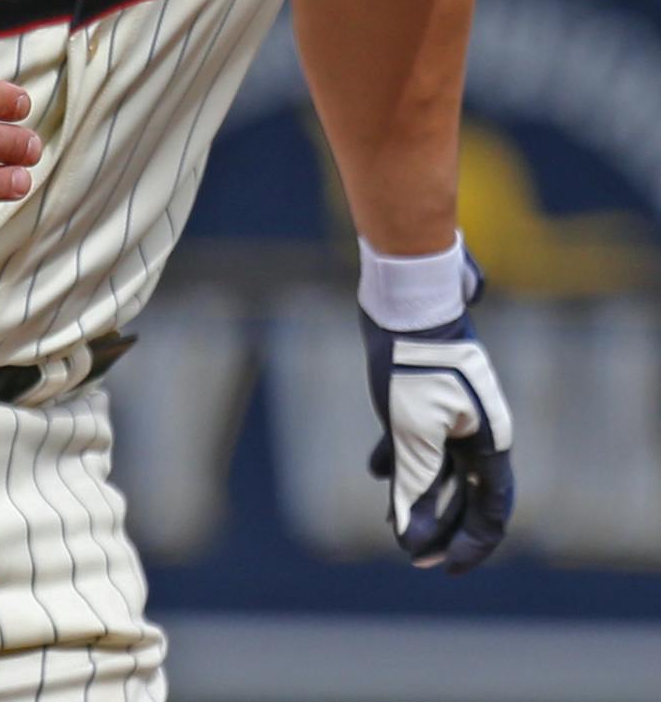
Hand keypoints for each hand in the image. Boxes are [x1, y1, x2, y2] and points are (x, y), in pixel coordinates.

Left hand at [361, 251, 514, 572]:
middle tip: (414, 557)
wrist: (405, 298)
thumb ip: (415, 485)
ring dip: (418, 496)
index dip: (471, 542)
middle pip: (467, 493)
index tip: (442, 567)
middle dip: (442, 526)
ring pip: (440, 468)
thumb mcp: (412, 431)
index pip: (492, 509)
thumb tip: (412, 539)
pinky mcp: (425, 393)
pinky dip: (399, 459)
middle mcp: (478, 429)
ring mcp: (453, 411)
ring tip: (391, 522)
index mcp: (489, 441)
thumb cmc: (411, 363)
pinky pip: (418, 439)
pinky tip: (374, 471)